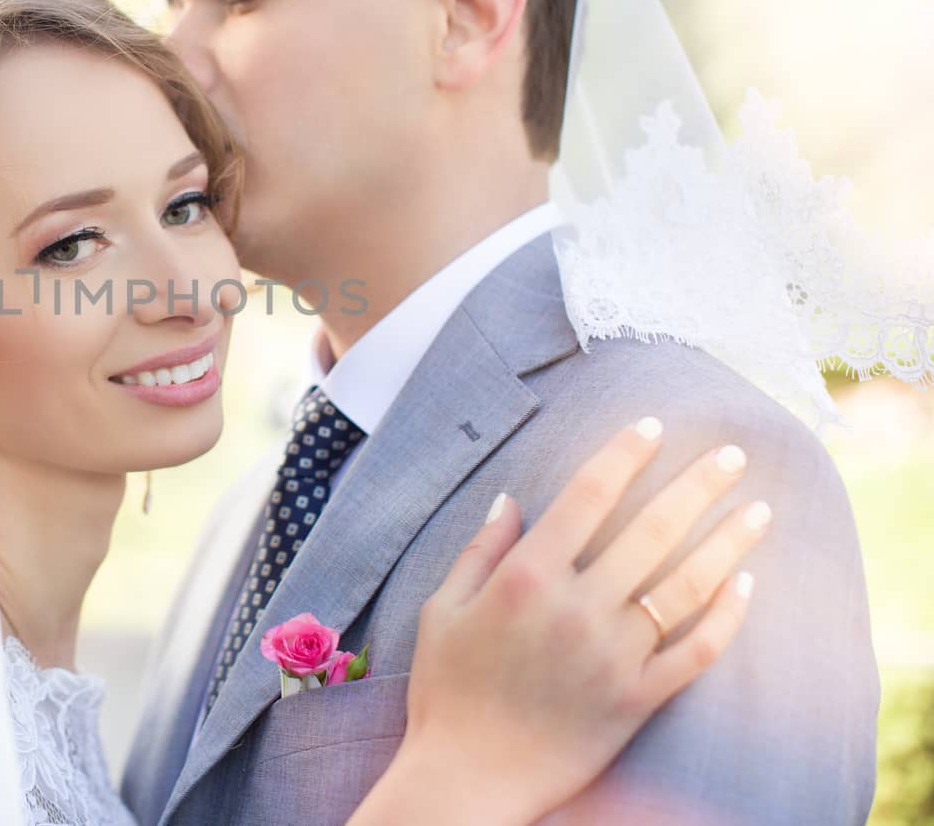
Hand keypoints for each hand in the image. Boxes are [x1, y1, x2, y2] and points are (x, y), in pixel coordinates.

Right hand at [366, 418, 768, 825]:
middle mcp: (577, 609)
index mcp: (526, 578)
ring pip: (685, 586)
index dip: (623, 455)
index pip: (587, 496)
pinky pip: (695, 652)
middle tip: (731, 452)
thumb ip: (480, 550)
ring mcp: (613, 656)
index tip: (652, 426)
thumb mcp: (442, 609)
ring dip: (727, 543)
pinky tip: (747, 587)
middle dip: (696, 485)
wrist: (469, 777)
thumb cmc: (447, 690)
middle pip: (650, 531)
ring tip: (759, 510)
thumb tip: (512, 498)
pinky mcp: (637, 699)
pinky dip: (726, 619)